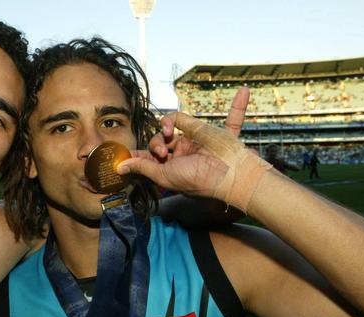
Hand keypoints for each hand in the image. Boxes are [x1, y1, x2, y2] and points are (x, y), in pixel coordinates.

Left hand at [118, 88, 264, 201]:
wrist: (227, 178)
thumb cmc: (197, 179)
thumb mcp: (163, 174)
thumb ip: (142, 167)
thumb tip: (120, 165)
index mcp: (171, 165)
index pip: (150, 154)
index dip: (140, 152)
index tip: (125, 153)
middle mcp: (183, 151)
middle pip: (159, 137)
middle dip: (155, 141)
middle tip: (162, 151)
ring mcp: (199, 140)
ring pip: (175, 121)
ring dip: (167, 122)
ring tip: (170, 132)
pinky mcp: (216, 131)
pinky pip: (232, 117)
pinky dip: (238, 105)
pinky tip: (244, 91)